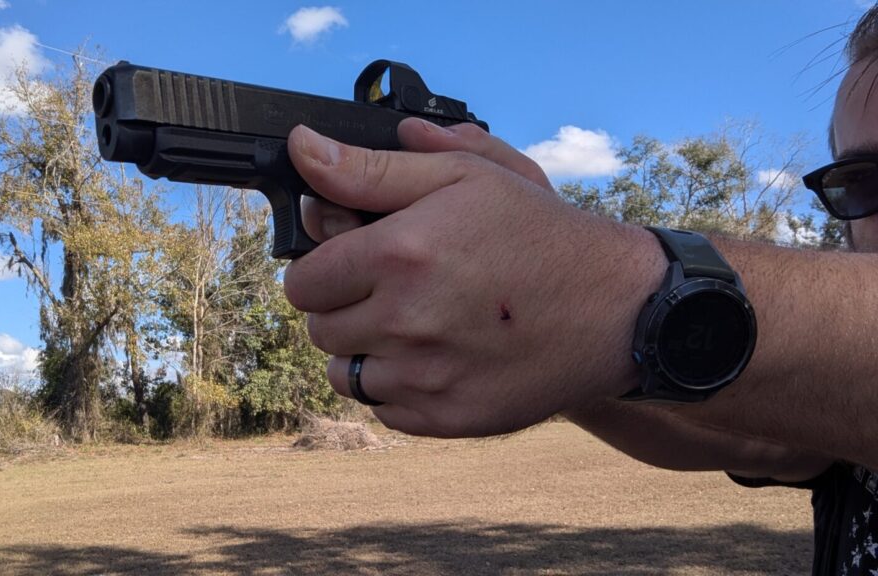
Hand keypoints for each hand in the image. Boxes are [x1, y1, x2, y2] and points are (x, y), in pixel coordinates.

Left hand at [285, 119, 662, 436]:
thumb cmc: (539, 233)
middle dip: (344, 307)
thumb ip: (371, 169)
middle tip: (391, 291)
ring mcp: (425, 377)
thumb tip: (303, 149)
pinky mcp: (446, 418)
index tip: (350, 266)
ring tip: (414, 326)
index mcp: (399, 255)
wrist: (616, 309)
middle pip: (319, 328)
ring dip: (366, 350)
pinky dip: (398, 387)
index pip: (301, 281)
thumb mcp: (464, 177)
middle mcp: (404, 321)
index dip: (322, 271)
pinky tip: (437, 359)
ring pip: (344, 373)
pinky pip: (384, 408)